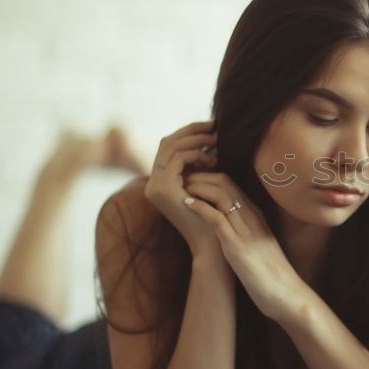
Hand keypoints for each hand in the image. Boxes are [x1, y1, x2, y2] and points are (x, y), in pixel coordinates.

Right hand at [143, 120, 220, 258]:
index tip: (211, 126)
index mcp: (159, 181)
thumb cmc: (214, 214)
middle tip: (215, 125)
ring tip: (217, 141)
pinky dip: (196, 154)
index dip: (189, 132)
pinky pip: (178, 159)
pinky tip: (213, 160)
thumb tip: (210, 137)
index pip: (168, 146)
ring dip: (197, 140)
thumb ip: (200, 165)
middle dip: (192, 130)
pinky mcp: (163, 190)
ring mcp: (154, 187)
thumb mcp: (205, 183)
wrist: (212, 243)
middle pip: (166, 142)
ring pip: (171, 147)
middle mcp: (152, 184)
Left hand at [181, 170, 308, 321]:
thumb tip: (225, 227)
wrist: (285, 293)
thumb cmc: (270, 273)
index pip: (232, 185)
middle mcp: (253, 217)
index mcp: (257, 215)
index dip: (210, 177)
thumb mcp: (258, 243)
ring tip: (181, 187)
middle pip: (225, 184)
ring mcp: (246, 230)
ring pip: (221, 196)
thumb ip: (245, 231)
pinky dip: (200, 207)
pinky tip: (186, 204)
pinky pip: (217, 218)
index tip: (192, 180)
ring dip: (198, 187)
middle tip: (182, 179)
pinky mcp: (237, 246)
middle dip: (201, 177)